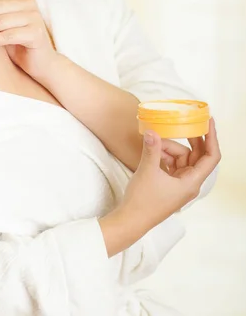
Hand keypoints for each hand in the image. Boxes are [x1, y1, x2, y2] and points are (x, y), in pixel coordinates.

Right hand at [120, 118, 220, 234]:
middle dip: (186, 141)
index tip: (209, 122)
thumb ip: (152, 149)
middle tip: (181, 124)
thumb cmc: (143, 201)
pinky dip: (164, 156)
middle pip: (195, 156)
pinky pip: (172, 165)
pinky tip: (153, 152)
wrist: (131, 220)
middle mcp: (189, 183)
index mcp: (191, 182)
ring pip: (181, 159)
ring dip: (169, 149)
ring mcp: (179, 185)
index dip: (212, 138)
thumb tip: (151, 131)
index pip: (211, 157)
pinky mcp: (169, 185)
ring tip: (153, 144)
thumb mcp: (148, 171)